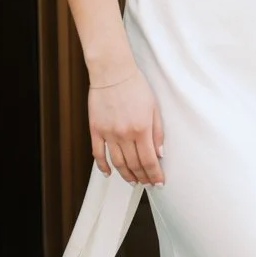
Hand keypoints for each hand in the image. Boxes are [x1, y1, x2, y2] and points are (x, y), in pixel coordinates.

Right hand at [88, 66, 165, 184]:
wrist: (112, 72)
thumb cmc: (136, 86)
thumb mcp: (154, 107)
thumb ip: (158, 132)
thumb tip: (160, 154)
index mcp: (142, 129)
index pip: (149, 160)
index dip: (154, 174)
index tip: (158, 182)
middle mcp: (124, 134)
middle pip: (134, 164)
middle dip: (142, 177)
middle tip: (147, 184)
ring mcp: (108, 133)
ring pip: (117, 163)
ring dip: (126, 175)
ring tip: (133, 182)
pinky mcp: (95, 129)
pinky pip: (98, 154)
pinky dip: (103, 166)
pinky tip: (109, 173)